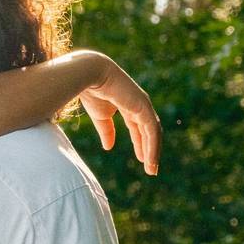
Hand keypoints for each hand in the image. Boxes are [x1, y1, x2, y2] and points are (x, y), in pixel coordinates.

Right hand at [77, 53, 160, 175]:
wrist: (90, 75)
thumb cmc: (92, 91)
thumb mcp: (100, 116)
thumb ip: (106, 131)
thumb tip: (109, 148)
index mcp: (129, 106)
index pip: (139, 127)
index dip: (140, 143)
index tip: (141, 159)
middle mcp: (140, 106)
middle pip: (149, 132)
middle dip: (150, 150)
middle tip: (150, 168)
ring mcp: (143, 105)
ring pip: (153, 133)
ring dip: (152, 152)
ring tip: (151, 169)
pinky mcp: (144, 107)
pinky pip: (151, 131)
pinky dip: (151, 146)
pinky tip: (148, 159)